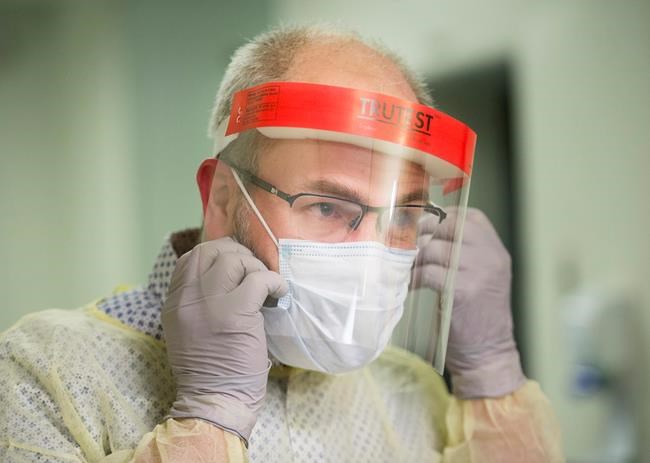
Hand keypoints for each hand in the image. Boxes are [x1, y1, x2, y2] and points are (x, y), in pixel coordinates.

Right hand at [162, 237, 287, 441]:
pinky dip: (274, 281)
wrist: (215, 401)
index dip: (216, 253)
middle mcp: (187, 298)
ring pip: (235, 260)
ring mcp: (209, 304)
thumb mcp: (189, 330)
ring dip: (256, 268)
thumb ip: (198, 301)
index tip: (235, 265)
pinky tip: (279, 293)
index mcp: (174, 302)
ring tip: (266, 287)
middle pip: (211, 250)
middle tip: (253, 270)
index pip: (190, 258)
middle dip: (237, 253)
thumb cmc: (209, 371)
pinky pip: (259, 279)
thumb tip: (227, 276)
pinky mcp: (235, 313)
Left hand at [412, 208, 524, 398]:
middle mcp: (491, 255)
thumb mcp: (478, 275)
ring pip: (434, 249)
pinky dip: (414, 278)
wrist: (488, 353)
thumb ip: (460, 252)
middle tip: (407, 246)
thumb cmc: (475, 314)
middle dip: (422, 234)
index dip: (440, 219)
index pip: (467, 216)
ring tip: (407, 270)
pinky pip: (428, 272)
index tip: (421, 229)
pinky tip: (410, 286)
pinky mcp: (463, 290)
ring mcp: (479, 271)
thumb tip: (422, 230)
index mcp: (495, 249)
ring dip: (414, 259)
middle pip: (448, 226)